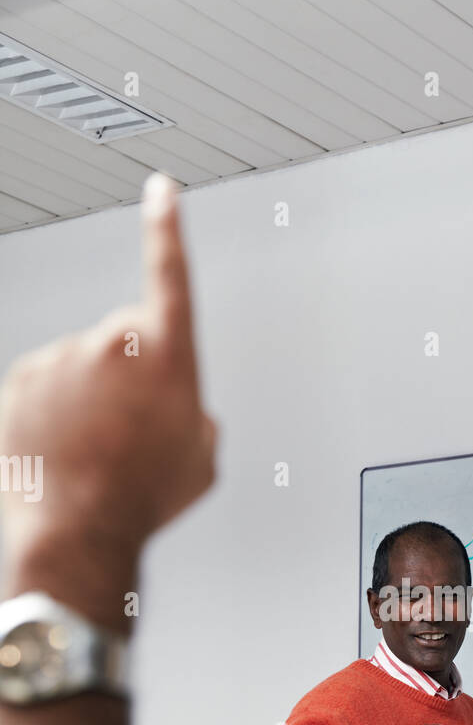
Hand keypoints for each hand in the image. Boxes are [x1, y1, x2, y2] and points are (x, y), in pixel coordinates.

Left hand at [0, 173, 216, 628]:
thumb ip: (199, 416)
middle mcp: (111, 343)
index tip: (161, 193)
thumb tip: (186, 412)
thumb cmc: (142, 498)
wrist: (79, 531)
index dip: (167, 228)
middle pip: (126, 337)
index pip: (169, 271)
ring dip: (89, 399)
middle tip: (132, 428)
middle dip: (130, 372)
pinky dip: (52, 412)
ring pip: (80, 366)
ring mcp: (59, 358)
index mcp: (167, 354)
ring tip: (96, 449)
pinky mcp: (19, 379)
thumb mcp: (202, 459)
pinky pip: (43, 387)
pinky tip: (65, 449)